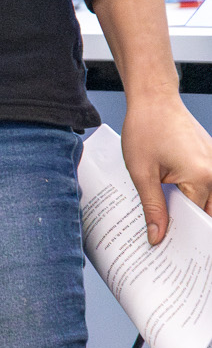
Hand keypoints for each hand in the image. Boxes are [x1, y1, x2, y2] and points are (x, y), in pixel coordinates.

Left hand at [121, 93, 211, 243]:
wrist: (153, 98)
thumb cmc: (146, 128)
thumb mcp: (142, 173)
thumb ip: (153, 208)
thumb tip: (158, 236)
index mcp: (201, 177)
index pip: (198, 220)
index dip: (183, 236)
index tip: (170, 249)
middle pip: (209, 213)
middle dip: (191, 228)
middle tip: (170, 243)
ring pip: (210, 200)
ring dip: (194, 211)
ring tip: (171, 222)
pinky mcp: (210, 157)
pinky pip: (208, 184)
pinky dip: (195, 196)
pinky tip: (175, 201)